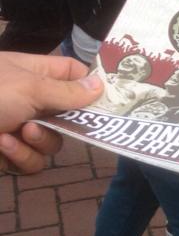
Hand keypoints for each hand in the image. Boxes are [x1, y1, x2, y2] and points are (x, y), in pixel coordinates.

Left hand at [0, 52, 102, 173]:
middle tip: (57, 124)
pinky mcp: (8, 153)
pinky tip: (1, 146)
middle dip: (62, 125)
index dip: (91, 86)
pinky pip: (32, 162)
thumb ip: (67, 91)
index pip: (73, 73)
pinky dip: (20, 157)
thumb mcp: (29, 87)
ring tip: (15, 135)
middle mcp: (30, 99)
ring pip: (52, 144)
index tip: (111, 102)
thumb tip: (101, 84)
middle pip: (69, 116)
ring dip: (37, 143)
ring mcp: (19, 127)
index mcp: (34, 72)